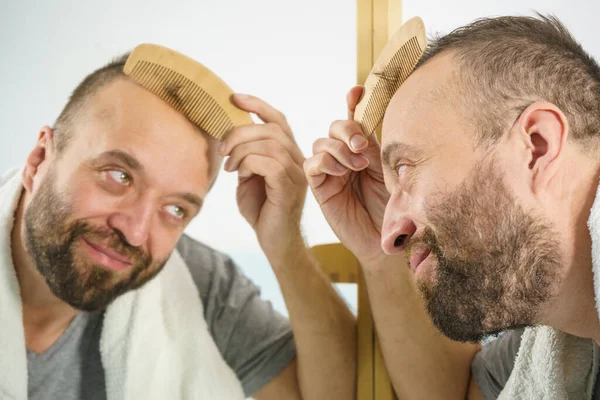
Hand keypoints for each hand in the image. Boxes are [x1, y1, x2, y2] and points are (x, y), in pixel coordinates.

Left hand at [219, 94, 307, 261]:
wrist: (275, 241)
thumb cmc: (261, 209)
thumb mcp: (249, 176)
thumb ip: (245, 155)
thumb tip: (228, 135)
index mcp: (289, 153)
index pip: (278, 119)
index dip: (257, 105)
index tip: (233, 98)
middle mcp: (298, 159)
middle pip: (271, 128)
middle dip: (240, 132)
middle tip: (222, 148)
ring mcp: (297, 173)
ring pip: (269, 144)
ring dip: (241, 150)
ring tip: (229, 166)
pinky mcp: (290, 187)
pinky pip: (269, 163)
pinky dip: (248, 164)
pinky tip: (239, 176)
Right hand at [304, 86, 388, 263]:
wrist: (386, 240)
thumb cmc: (392, 209)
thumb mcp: (387, 170)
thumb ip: (375, 145)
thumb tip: (365, 115)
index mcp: (365, 150)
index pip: (355, 120)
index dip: (353, 102)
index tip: (358, 90)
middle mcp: (346, 157)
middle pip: (334, 127)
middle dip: (346, 130)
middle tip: (362, 146)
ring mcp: (331, 172)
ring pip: (320, 143)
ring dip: (338, 149)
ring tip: (356, 166)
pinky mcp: (319, 188)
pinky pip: (311, 165)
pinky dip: (324, 162)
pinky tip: (341, 172)